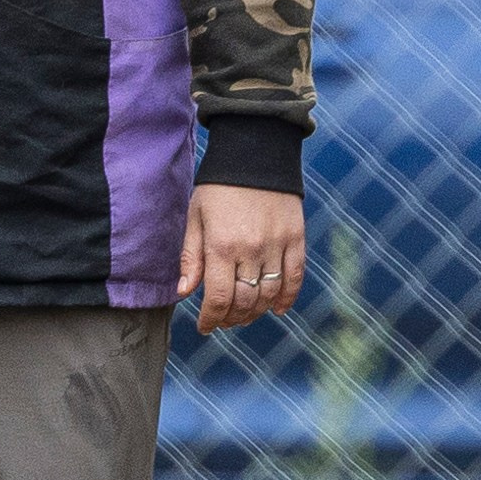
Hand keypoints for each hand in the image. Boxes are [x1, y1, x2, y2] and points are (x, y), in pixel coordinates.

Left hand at [179, 184, 305, 333]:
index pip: (218, 298)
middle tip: (223, 321)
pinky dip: (287, 298)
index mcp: (221, 246)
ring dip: (256, 312)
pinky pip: (294, 277)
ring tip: (244, 314)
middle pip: (245, 302)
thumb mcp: (196, 217)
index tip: (205, 326)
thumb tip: (185, 292)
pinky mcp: (296, 239)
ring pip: (269, 295)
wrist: (256, 153)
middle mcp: (251, 250)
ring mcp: (277, 245)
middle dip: (231, 318)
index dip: (211, 319)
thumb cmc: (218, 186)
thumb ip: (191, 256)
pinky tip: (277, 308)